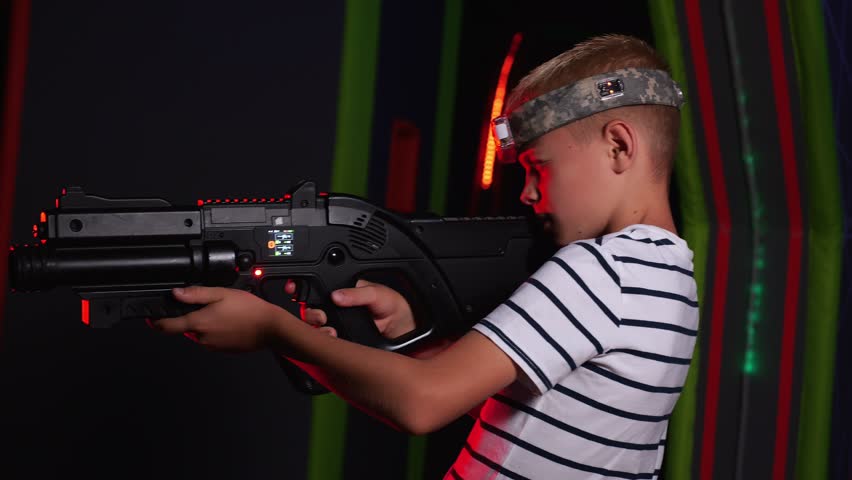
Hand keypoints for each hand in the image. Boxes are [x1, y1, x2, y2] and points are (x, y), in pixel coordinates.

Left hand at [151, 286, 293, 351]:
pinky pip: (214, 339)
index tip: (153, 319)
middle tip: (212, 306)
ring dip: (208, 325)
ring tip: (227, 313)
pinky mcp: (223, 350)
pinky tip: (232, 322)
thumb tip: (176, 293)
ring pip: (202, 333)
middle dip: (195, 318)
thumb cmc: (249, 310)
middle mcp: (203, 337)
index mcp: (199, 322)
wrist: (270, 329)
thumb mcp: (222, 293)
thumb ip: (197, 294)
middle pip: (188, 328)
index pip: (168, 326)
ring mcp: (213, 346)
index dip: (158, 322)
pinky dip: (219, 331)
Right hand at [285, 279, 414, 339]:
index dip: (303, 287)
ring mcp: (337, 324)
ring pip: (315, 326)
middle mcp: (336, 308)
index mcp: (343, 291)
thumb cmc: (393, 306)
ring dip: (316, 328)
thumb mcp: (378, 294)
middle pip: (312, 309)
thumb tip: (338, 295)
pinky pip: (325, 341)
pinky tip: (332, 338)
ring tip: (329, 329)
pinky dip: (324, 341)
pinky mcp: (341, 339)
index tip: (295, 288)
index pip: (318, 288)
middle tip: (320, 316)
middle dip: (311, 313)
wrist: (403, 330)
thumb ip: (359, 293)